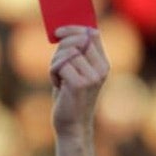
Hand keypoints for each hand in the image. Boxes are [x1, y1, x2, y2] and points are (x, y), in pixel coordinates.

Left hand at [50, 25, 109, 139]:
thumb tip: (63, 30)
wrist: (72, 126)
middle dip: (60, 49)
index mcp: (103, 63)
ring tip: (58, 80)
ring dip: (55, 65)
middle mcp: (101, 68)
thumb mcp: (75, 72)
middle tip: (56, 66)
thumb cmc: (70, 98)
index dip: (74, 29)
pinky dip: (53, 73)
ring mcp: (93, 76)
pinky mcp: (80, 84)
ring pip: (66, 53)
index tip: (58, 32)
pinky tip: (57, 86)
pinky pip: (60, 65)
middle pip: (77, 40)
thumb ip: (74, 53)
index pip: (92, 33)